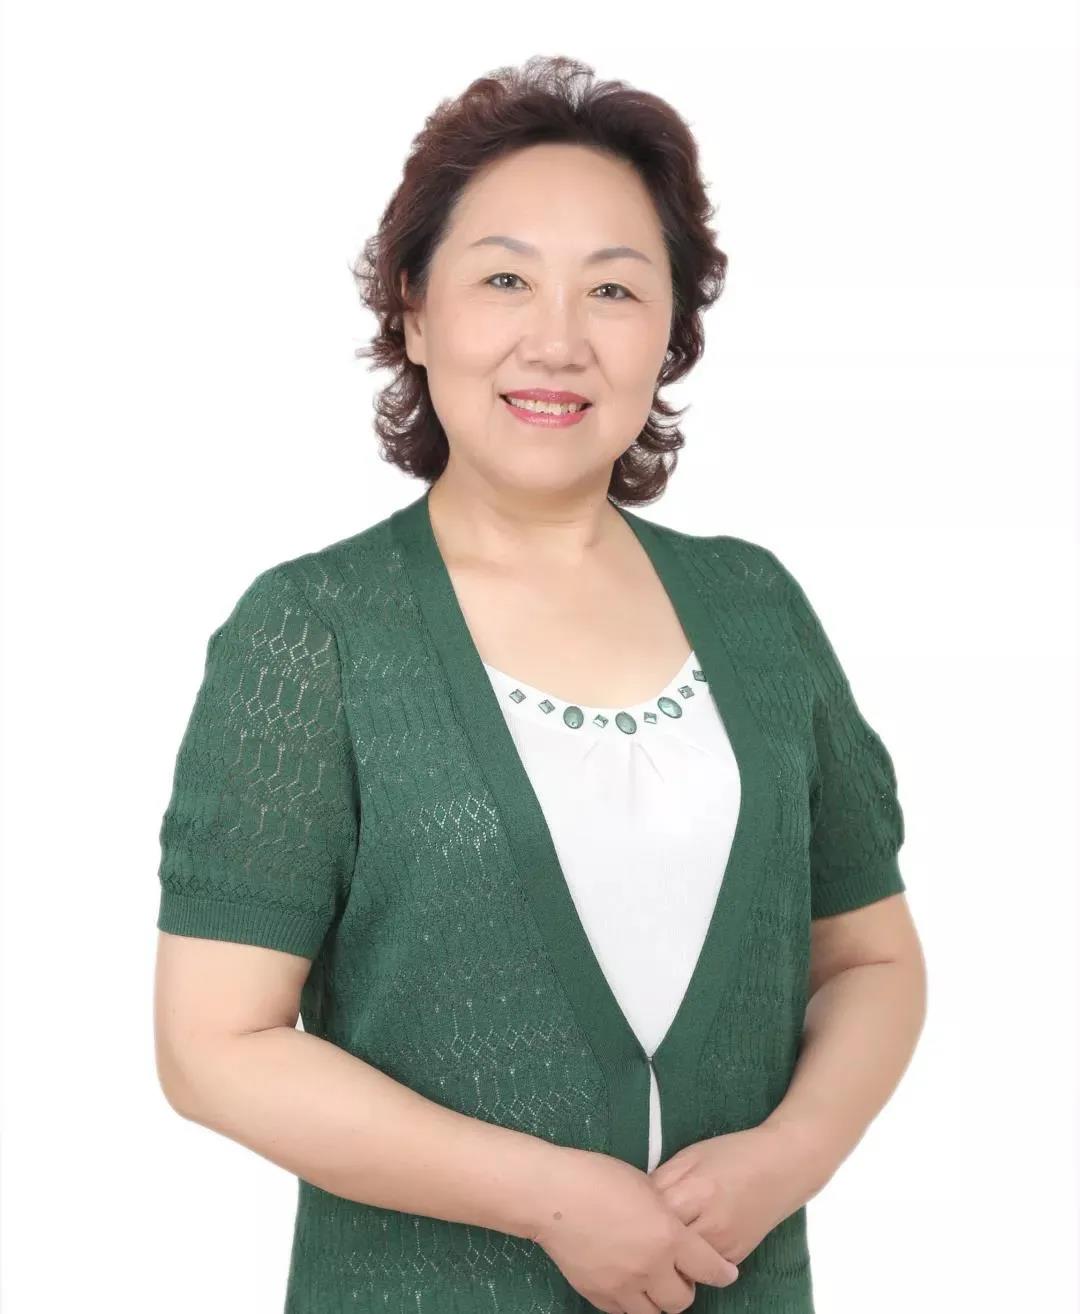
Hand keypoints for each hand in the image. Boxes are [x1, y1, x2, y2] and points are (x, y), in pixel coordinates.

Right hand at [530, 1146, 740, 1313]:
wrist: (554, 1196)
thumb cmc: (599, 1178)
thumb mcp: (646, 1186)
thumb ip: (666, 1213)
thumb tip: (674, 1225)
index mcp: (668, 1236)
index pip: (710, 1268)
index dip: (722, 1273)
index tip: (725, 1273)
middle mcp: (651, 1268)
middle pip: (683, 1300)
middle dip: (687, 1288)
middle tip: (681, 1274)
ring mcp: (623, 1286)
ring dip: (659, 1300)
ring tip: (653, 1282)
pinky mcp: (598, 1295)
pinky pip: (623, 1311)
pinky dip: (630, 1301)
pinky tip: (626, 1282)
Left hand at [647, 1123, 822, 1266]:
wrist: (782, 1166)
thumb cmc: (733, 1154)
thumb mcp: (691, 1155)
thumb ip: (663, 1179)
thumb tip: (636, 1200)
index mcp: (696, 1191)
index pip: (652, 1214)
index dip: (634, 1213)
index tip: (624, 1210)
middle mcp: (711, 1224)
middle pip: (664, 1245)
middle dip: (647, 1240)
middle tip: (635, 1233)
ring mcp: (725, 1245)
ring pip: (681, 1263)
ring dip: (666, 1255)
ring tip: (654, 1243)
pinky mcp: (736, 1257)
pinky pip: (702, 1267)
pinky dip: (689, 1261)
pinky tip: (682, 1246)